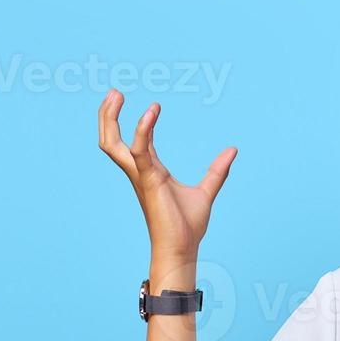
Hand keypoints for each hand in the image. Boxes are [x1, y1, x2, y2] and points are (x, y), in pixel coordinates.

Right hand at [97, 88, 236, 259]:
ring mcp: (141, 175)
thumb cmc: (188, 226)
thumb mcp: (206, 192)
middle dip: (107, 116)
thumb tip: (232, 151)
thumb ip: (217, 171)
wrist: (182, 248)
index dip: (140, 123)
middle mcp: (140, 172)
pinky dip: (143, 129)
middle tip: (114, 92)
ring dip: (110, 118)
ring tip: (116, 94)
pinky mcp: (148, 180)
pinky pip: (139, 150)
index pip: (136, 142)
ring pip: (112, 144)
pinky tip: (152, 111)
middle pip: (111, 141)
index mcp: (150, 172)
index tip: (150, 104)